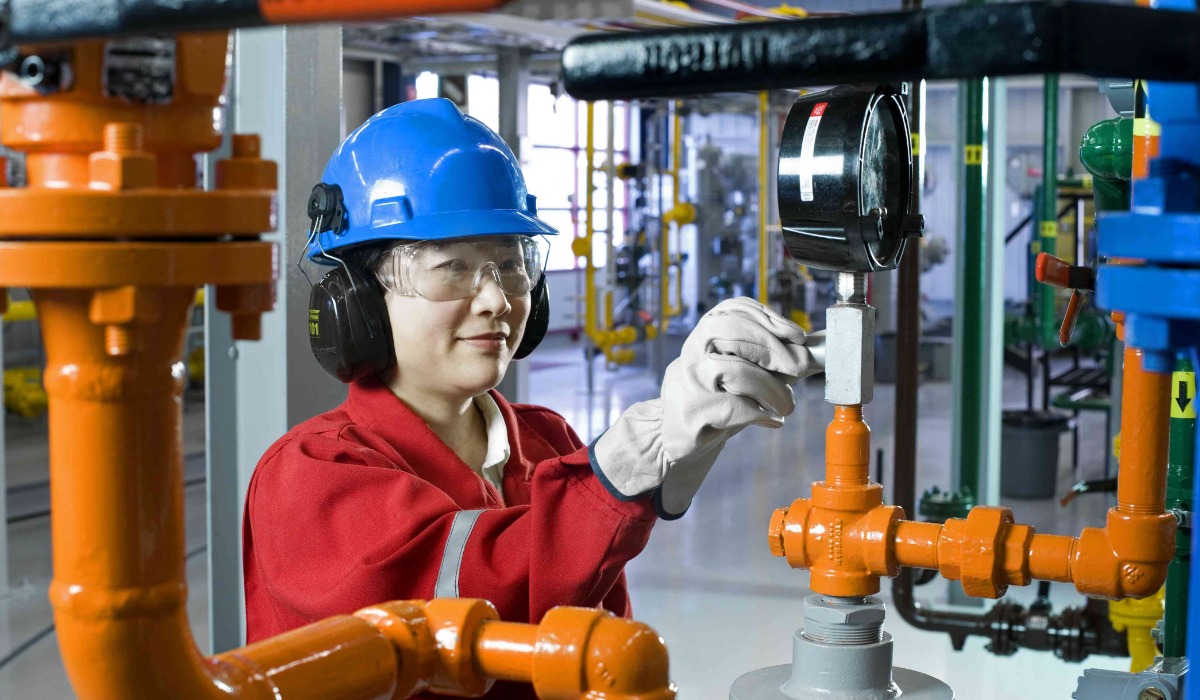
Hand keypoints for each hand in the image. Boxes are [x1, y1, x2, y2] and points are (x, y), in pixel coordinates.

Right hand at [589, 298, 818, 517]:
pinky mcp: (693, 411)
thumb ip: (770, 359)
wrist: (675, 433)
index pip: (734, 310)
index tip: (796, 335)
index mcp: (705, 334)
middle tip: (799, 367)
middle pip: (731, 331)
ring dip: (772, 389)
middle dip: (772, 347)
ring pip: (735, 371)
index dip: (768, 317)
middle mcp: (693, 351)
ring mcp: (690, 381)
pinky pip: (735, 407)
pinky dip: (760, 414)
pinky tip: (770, 420)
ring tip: (786, 404)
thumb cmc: (717, 397)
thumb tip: (814, 353)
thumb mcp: (739, 370)